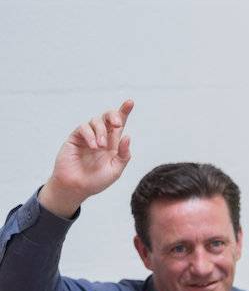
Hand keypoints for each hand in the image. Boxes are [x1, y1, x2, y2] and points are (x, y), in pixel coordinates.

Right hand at [39, 99, 134, 218]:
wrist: (77, 187)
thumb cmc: (96, 181)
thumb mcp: (115, 170)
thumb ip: (123, 155)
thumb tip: (127, 136)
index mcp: (113, 144)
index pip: (119, 125)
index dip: (124, 112)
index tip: (130, 102)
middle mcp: (101, 137)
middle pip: (107, 117)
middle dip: (113, 116)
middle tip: (117, 125)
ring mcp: (88, 136)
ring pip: (96, 121)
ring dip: (101, 131)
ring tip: (101, 147)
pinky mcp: (75, 137)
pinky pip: (83, 128)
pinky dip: (90, 135)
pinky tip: (93, 146)